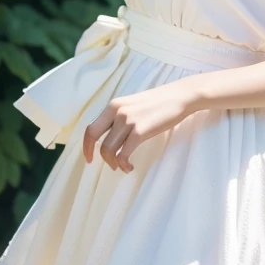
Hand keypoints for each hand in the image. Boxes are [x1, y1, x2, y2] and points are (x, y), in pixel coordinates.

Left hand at [82, 78, 199, 170]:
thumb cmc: (159, 102)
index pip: (90, 128)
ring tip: (123, 167)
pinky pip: (123, 153)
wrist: (179, 97)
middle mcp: (116, 112)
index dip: (86, 145)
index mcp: (113, 106)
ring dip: (113, 163)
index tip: (89, 157)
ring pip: (108, 149)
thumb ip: (119, 117)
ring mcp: (127, 121)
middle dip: (95, 155)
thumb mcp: (132, 105)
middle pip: (94, 138)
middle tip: (106, 166)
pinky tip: (129, 167)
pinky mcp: (140, 131)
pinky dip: (123, 164)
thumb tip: (110, 136)